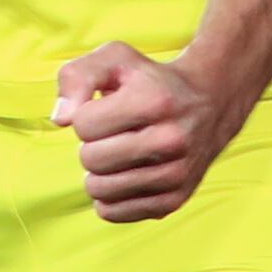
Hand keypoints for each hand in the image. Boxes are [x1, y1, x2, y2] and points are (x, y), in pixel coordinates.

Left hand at [54, 41, 251, 226]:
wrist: (210, 102)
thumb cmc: (150, 80)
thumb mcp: (115, 59)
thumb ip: (77, 77)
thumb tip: (61, 120)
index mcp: (155, 101)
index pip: (83, 125)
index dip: (85, 116)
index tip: (105, 109)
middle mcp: (171, 140)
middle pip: (90, 160)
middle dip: (91, 145)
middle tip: (112, 134)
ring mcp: (176, 174)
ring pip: (99, 190)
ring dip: (98, 172)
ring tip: (118, 154)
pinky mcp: (174, 200)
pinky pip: (113, 212)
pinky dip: (109, 196)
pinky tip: (124, 175)